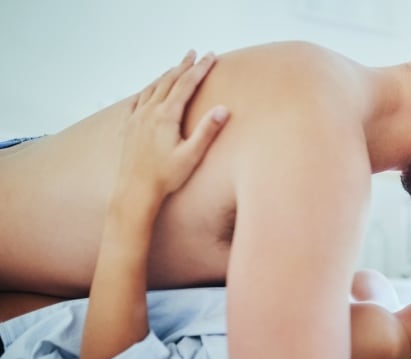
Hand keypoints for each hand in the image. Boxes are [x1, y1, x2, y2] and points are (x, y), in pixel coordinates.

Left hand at [118, 50, 228, 198]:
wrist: (135, 192)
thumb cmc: (165, 177)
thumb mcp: (191, 155)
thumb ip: (207, 131)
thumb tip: (223, 109)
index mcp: (166, 116)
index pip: (186, 84)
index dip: (200, 69)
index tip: (211, 56)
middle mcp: (149, 112)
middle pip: (168, 81)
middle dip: (183, 65)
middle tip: (195, 54)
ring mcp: (136, 119)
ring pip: (152, 88)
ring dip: (165, 75)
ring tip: (175, 67)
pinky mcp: (128, 128)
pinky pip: (136, 102)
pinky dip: (145, 91)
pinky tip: (147, 92)